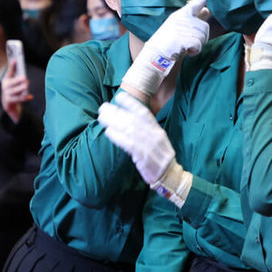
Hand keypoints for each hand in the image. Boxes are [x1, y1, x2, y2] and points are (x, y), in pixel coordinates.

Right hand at [1, 59, 32, 123]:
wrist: (7, 103)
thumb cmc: (12, 88)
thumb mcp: (12, 81)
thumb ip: (14, 73)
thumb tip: (18, 62)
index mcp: (6, 80)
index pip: (9, 72)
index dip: (12, 66)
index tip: (15, 60)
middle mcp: (5, 87)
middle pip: (11, 83)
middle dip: (17, 80)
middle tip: (24, 78)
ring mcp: (7, 94)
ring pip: (15, 92)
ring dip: (21, 88)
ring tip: (26, 86)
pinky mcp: (10, 101)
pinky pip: (18, 99)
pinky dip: (25, 98)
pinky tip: (31, 96)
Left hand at [98, 92, 191, 206]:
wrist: (170, 175)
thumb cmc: (158, 157)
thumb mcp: (155, 140)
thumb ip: (143, 130)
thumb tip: (125, 120)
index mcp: (157, 129)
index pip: (144, 113)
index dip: (131, 103)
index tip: (119, 96)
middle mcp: (154, 135)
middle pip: (133, 119)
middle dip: (117, 112)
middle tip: (103, 108)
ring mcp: (151, 146)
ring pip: (130, 130)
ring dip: (114, 122)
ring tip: (102, 118)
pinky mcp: (145, 157)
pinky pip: (130, 144)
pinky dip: (119, 137)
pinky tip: (109, 132)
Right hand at [121, 0, 209, 98]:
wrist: (154, 55)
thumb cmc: (166, 42)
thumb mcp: (179, 27)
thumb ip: (194, 19)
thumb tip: (207, 10)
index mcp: (180, 15)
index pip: (196, 3)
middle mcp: (181, 19)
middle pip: (205, 27)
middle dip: (202, 38)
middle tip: (190, 43)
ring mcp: (182, 29)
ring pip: (202, 37)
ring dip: (197, 46)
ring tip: (186, 47)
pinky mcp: (183, 39)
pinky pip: (198, 45)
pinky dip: (195, 52)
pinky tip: (187, 52)